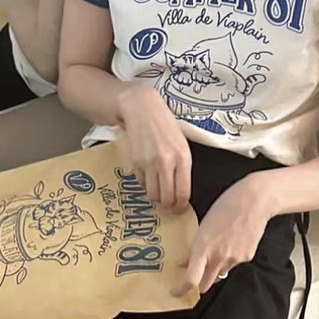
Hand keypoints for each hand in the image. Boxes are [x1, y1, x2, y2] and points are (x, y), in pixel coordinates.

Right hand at [118, 85, 191, 212]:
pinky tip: (149, 176)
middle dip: (168, 207)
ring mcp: (149, 163)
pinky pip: (141, 183)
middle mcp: (166, 162)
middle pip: (166, 198)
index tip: (179, 209)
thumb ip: (182, 167)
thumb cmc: (165, 126)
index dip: (181, 206)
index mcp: (183, 158)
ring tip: (159, 192)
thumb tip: (181, 192)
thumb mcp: (182, 144)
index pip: (183, 192)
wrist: (142, 109)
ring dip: (156, 197)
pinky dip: (146, 185)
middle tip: (169, 208)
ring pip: (152, 194)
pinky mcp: (135, 162)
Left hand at [174, 174, 274, 295]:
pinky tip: (232, 242)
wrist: (254, 202)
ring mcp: (234, 259)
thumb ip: (194, 247)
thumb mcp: (203, 225)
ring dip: (214, 269)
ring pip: (220, 274)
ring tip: (218, 249)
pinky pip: (233, 265)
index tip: (175, 292)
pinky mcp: (246, 258)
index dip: (181, 290)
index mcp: (203, 247)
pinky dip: (229, 259)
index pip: (191, 279)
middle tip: (194, 279)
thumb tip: (183, 262)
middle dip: (199, 284)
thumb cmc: (226, 207)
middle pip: (205, 284)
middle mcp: (218, 257)